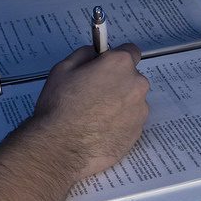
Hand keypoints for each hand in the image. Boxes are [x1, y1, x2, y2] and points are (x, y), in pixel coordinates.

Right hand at [31, 44, 149, 180]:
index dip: (115, 59)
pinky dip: (119, 124)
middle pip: (132, 78)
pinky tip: (99, 131)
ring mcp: (139, 111)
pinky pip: (130, 122)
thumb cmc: (60, 107)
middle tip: (94, 95)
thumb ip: (84, 54)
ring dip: (119, 105)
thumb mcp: (62, 69)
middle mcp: (136, 85)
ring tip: (94, 117)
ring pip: (132, 102)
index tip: (105, 67)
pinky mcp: (137, 133)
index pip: (130, 51)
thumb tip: (95, 54)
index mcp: (120, 65)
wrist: (62, 148)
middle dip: (117, 83)